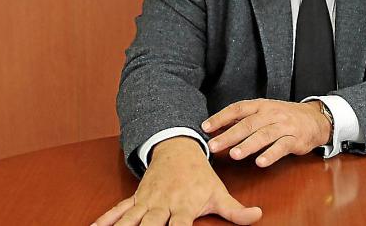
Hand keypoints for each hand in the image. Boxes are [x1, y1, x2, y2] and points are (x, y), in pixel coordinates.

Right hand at [93, 136, 261, 225]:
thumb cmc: (201, 175)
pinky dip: (106, 219)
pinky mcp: (137, 198)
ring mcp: (148, 201)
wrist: (178, 148)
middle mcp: (164, 205)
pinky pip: (119, 210)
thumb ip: (236, 210)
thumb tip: (258, 216)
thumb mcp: (219, 192)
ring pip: (131, 219)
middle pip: (152, 225)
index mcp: (184, 206)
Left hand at [202, 99, 330, 167]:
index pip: (237, 109)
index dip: (220, 117)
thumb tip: (216, 127)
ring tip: (234, 155)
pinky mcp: (295, 139)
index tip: (205, 127)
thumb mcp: (263, 112)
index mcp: (260, 106)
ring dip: (248, 145)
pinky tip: (260, 163)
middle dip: (229, 135)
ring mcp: (284, 126)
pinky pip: (281, 147)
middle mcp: (271, 114)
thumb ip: (241, 120)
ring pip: (263, 135)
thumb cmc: (283, 117)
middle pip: (248, 124)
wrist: (314, 119)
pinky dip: (270, 155)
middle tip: (213, 146)